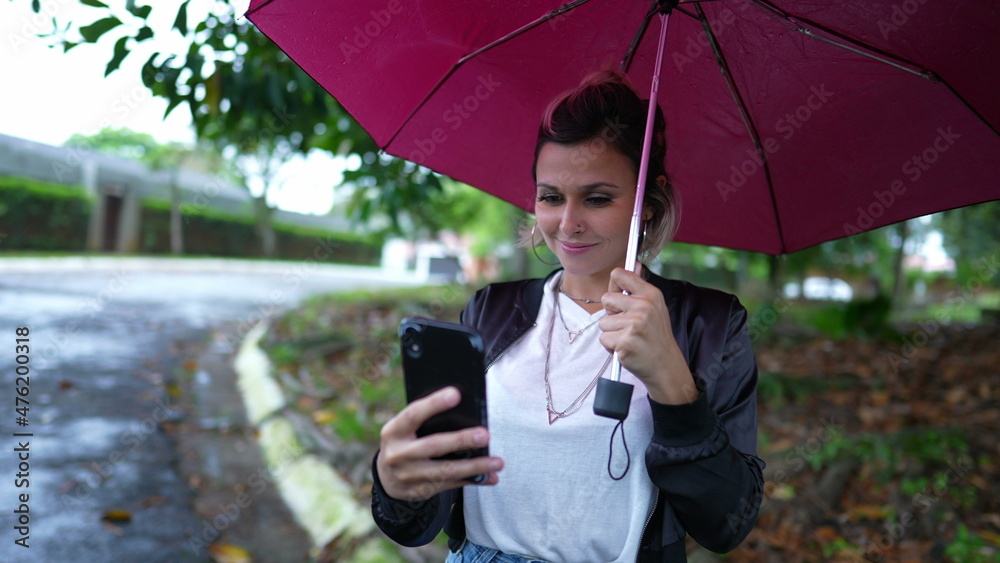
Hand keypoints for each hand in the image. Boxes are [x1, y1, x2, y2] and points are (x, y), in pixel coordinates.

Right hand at [376, 386, 503, 500]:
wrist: (387, 478)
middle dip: (461, 440)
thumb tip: (465, 410)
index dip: (434, 404)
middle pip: (433, 446)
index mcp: (394, 431)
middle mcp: (398, 454)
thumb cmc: (405, 442)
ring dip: (475, 466)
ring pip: (446, 470)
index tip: (456, 394)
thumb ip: (425, 421)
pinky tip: (490, 476)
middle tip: (485, 435)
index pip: (413, 414)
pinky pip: (451, 484)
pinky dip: (473, 480)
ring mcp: (409, 476)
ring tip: (497, 462)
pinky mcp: (421, 490)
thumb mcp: (405, 429)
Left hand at [599, 263, 697, 404]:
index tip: (619, 295)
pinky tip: (626, 348)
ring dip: (612, 333)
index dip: (614, 285)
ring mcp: (634, 324)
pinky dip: (611, 346)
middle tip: (627, 324)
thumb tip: (634, 263)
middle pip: (606, 299)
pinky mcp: (625, 341)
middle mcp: (643, 306)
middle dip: (611, 313)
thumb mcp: (655, 307)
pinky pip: (604, 339)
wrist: (665, 366)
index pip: (620, 275)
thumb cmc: (656, 336)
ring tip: (629, 338)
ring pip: (603, 322)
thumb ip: (640, 288)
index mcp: (651, 294)